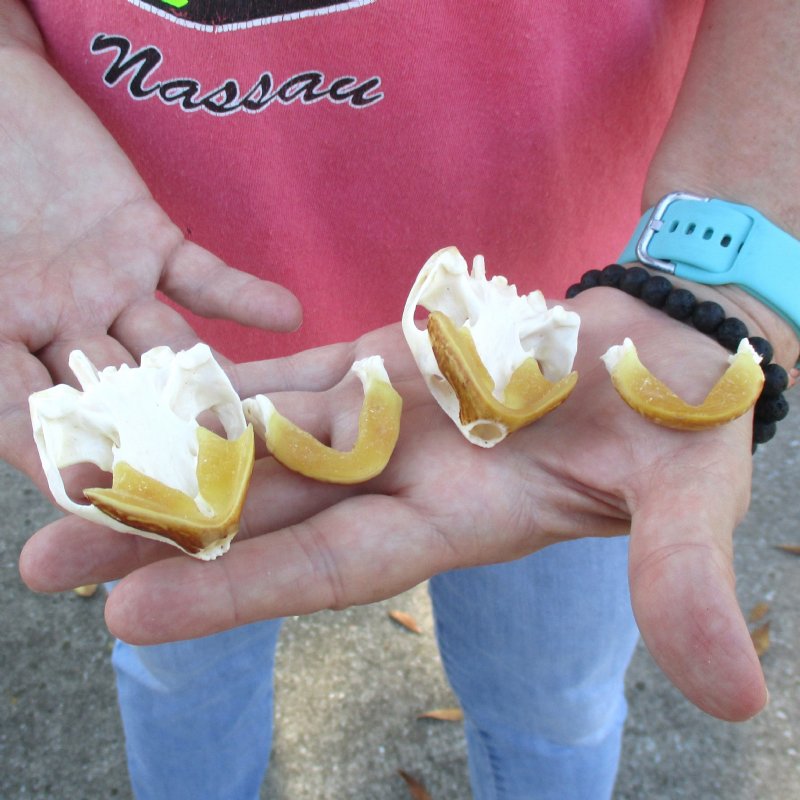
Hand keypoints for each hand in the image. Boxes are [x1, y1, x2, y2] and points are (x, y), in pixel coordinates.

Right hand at [0, 38, 300, 486]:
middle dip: (165, 440)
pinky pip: (202, 275)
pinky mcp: (147, 239)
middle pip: (120, 399)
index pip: (35, 421)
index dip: (70, 464)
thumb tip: (5, 417)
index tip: (116, 507)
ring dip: (215, 383)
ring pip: (171, 350)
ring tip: (262, 418)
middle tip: (217, 482)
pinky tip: (287, 314)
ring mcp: (110, 288)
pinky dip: (242, 293)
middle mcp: (61, 333)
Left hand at [20, 287, 778, 721]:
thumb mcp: (690, 498)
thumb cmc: (679, 422)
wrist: (660, 345)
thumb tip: (733, 696)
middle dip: (162, 531)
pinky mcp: (379, 362)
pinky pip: (287, 375)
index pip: (334, 568)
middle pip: (265, 509)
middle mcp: (402, 476)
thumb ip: (681, 580)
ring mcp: (382, 416)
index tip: (131, 617)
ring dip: (170, 451)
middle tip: (41, 560)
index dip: (240, 592)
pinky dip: (223, 382)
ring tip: (67, 466)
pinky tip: (154, 389)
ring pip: (258, 436)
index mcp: (461, 521)